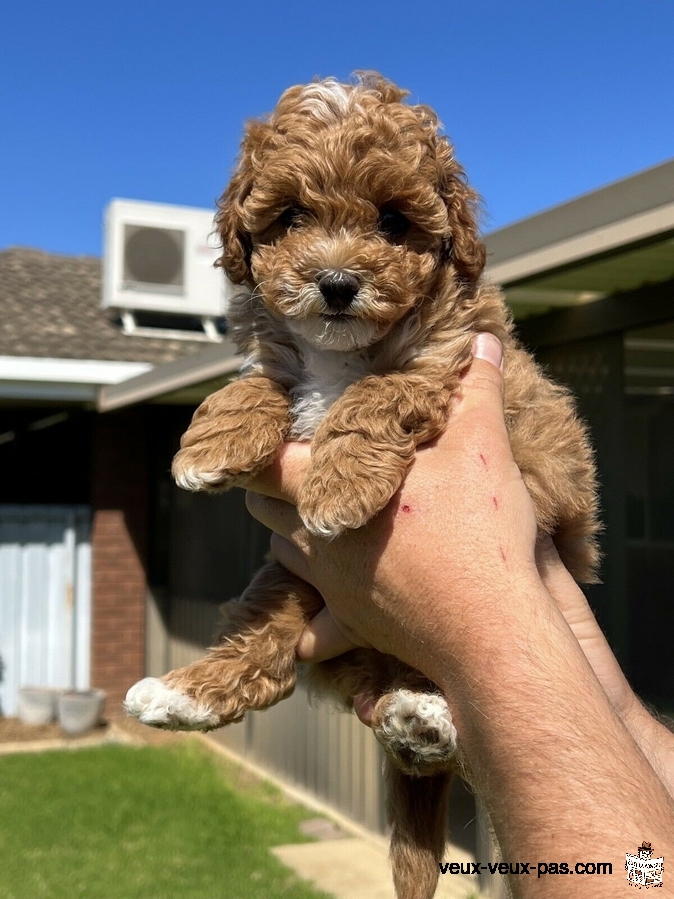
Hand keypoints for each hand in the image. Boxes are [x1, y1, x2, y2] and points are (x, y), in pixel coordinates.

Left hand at [245, 333, 541, 687]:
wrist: (493, 627)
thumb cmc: (480, 532)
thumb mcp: (482, 446)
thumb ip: (475, 389)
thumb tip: (483, 339)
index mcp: (331, 490)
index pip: (264, 461)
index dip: (256, 446)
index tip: (266, 436)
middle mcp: (316, 541)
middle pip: (263, 508)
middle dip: (276, 488)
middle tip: (305, 472)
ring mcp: (331, 588)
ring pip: (284, 558)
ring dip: (294, 539)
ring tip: (325, 523)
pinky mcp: (353, 626)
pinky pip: (315, 631)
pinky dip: (316, 623)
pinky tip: (323, 623)